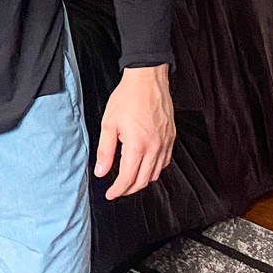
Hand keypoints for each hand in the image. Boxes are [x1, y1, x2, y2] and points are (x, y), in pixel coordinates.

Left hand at [94, 63, 174, 199]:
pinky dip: (154, 169)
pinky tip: (146, 166)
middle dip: (129, 189)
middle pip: (143, 181)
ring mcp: (165, 143)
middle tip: (117, 189)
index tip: (110, 194)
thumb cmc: (128, 97)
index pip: (127, 179)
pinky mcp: (171, 137)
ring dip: (142, 181)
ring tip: (129, 180)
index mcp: (137, 146)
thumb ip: (105, 151)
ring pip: (155, 173)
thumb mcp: (109, 124)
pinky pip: (165, 162)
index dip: (117, 190)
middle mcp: (154, 147)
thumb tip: (101, 172)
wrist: (147, 79)